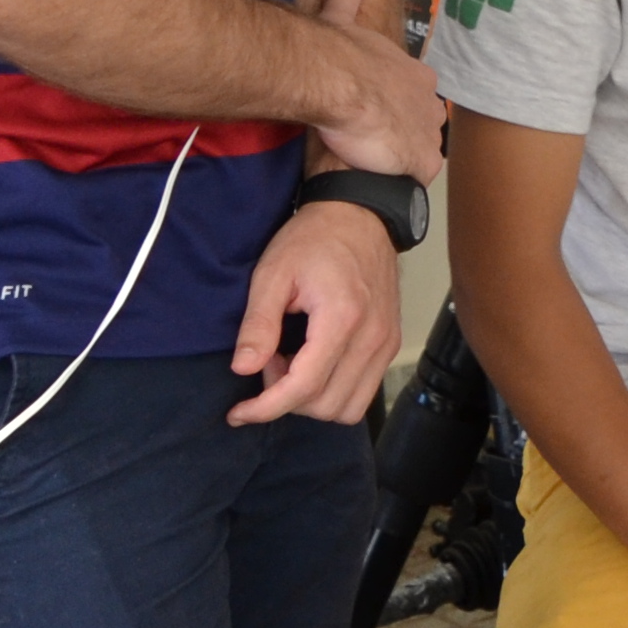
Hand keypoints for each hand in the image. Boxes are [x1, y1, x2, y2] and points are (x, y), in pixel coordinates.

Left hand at [227, 195, 400, 426]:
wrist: (360, 215)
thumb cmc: (314, 239)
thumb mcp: (273, 273)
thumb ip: (258, 324)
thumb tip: (242, 368)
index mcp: (341, 318)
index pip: (303, 387)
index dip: (265, 408)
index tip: (238, 412)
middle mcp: (372, 337)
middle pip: (325, 405)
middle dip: (287, 398)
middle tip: (268, 363)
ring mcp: (386, 342)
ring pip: (348, 408)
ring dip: (312, 400)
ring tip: (291, 365)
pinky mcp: (389, 343)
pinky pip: (363, 392)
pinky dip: (333, 391)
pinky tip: (314, 362)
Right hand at [304, 0, 444, 182]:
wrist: (340, 85)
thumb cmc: (340, 56)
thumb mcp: (343, 20)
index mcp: (416, 75)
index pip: (416, 91)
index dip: (396, 100)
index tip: (379, 106)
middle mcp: (431, 102)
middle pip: (426, 119)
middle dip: (407, 127)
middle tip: (378, 135)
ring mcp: (430, 133)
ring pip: (425, 146)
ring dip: (406, 152)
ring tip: (380, 161)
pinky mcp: (423, 161)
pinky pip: (422, 172)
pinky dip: (408, 176)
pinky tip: (388, 176)